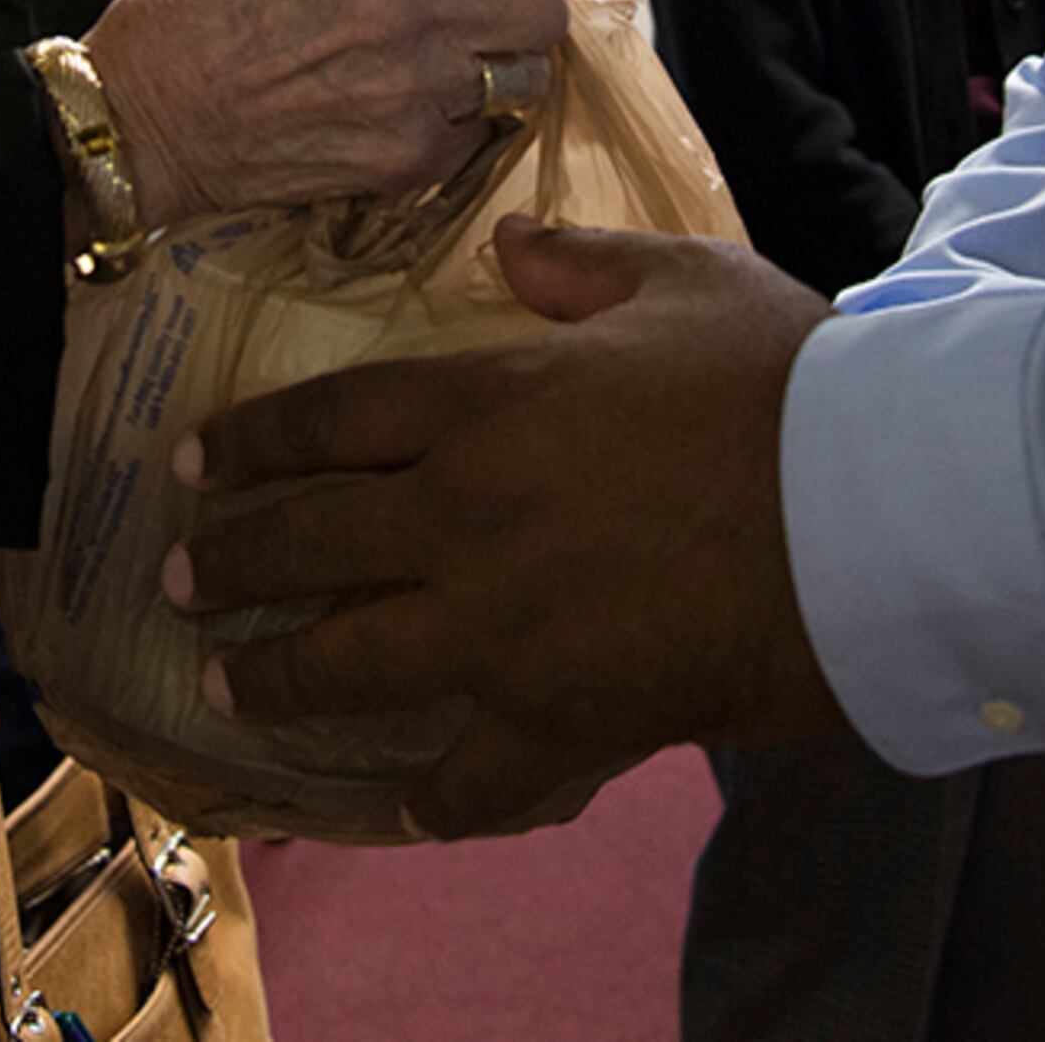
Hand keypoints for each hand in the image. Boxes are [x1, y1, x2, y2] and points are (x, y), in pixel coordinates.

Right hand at [85, 0, 566, 231]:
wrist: (142, 115)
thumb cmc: (202, 14)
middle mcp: (411, 7)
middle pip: (546, 7)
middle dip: (520, 5)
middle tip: (482, 11)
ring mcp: (416, 91)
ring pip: (527, 76)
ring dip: (497, 69)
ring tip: (443, 64)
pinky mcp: (409, 159)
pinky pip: (479, 136)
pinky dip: (456, 126)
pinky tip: (401, 110)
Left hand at [168, 218, 847, 835]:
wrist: (866, 511)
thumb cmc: (783, 382)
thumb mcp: (683, 279)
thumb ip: (583, 261)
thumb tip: (511, 240)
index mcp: (487, 402)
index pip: (327, 422)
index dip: (249, 444)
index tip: (192, 464)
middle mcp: (463, 516)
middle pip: (305, 543)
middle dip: (226, 561)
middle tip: (178, 576)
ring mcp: (497, 626)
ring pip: (343, 665)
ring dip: (272, 678)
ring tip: (224, 684)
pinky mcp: (554, 717)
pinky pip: (469, 777)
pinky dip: (433, 798)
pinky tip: (407, 806)